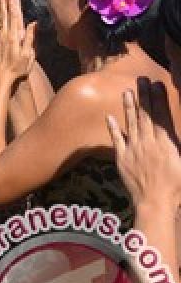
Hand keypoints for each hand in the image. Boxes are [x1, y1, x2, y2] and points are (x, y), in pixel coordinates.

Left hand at [0, 0, 36, 84]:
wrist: (2, 77)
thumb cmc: (18, 68)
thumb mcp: (29, 55)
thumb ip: (30, 38)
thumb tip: (32, 24)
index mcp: (15, 37)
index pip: (15, 17)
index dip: (14, 5)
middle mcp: (5, 35)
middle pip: (5, 15)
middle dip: (5, 2)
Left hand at [108, 80, 180, 210]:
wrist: (155, 203)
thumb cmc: (177, 187)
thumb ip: (180, 146)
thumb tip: (175, 133)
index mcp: (167, 144)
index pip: (162, 117)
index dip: (159, 100)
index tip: (156, 85)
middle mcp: (149, 143)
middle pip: (146, 116)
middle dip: (144, 96)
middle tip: (141, 79)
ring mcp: (134, 150)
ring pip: (131, 124)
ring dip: (128, 106)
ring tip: (127, 91)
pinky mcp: (122, 159)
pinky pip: (117, 141)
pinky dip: (113, 128)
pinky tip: (109, 117)